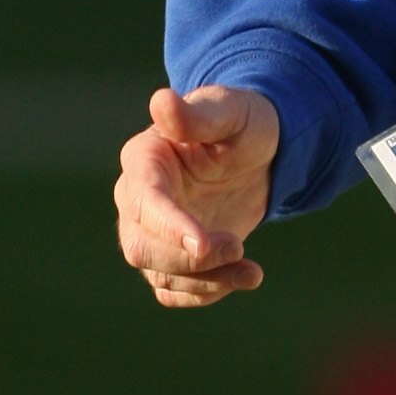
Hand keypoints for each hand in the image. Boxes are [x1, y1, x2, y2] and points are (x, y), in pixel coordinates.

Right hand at [116, 85, 280, 308]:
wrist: (258, 151)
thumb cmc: (241, 122)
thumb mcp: (230, 112)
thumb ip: (197, 116)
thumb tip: (161, 101)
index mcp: (144, 160)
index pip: (144, 201)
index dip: (170, 226)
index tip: (204, 244)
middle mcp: (137, 199)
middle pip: (141, 246)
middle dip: (190, 259)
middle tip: (239, 246)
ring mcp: (152, 231)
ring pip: (159, 273)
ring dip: (206, 281)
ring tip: (253, 274)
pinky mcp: (172, 255)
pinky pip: (173, 289)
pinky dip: (204, 293)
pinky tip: (241, 279)